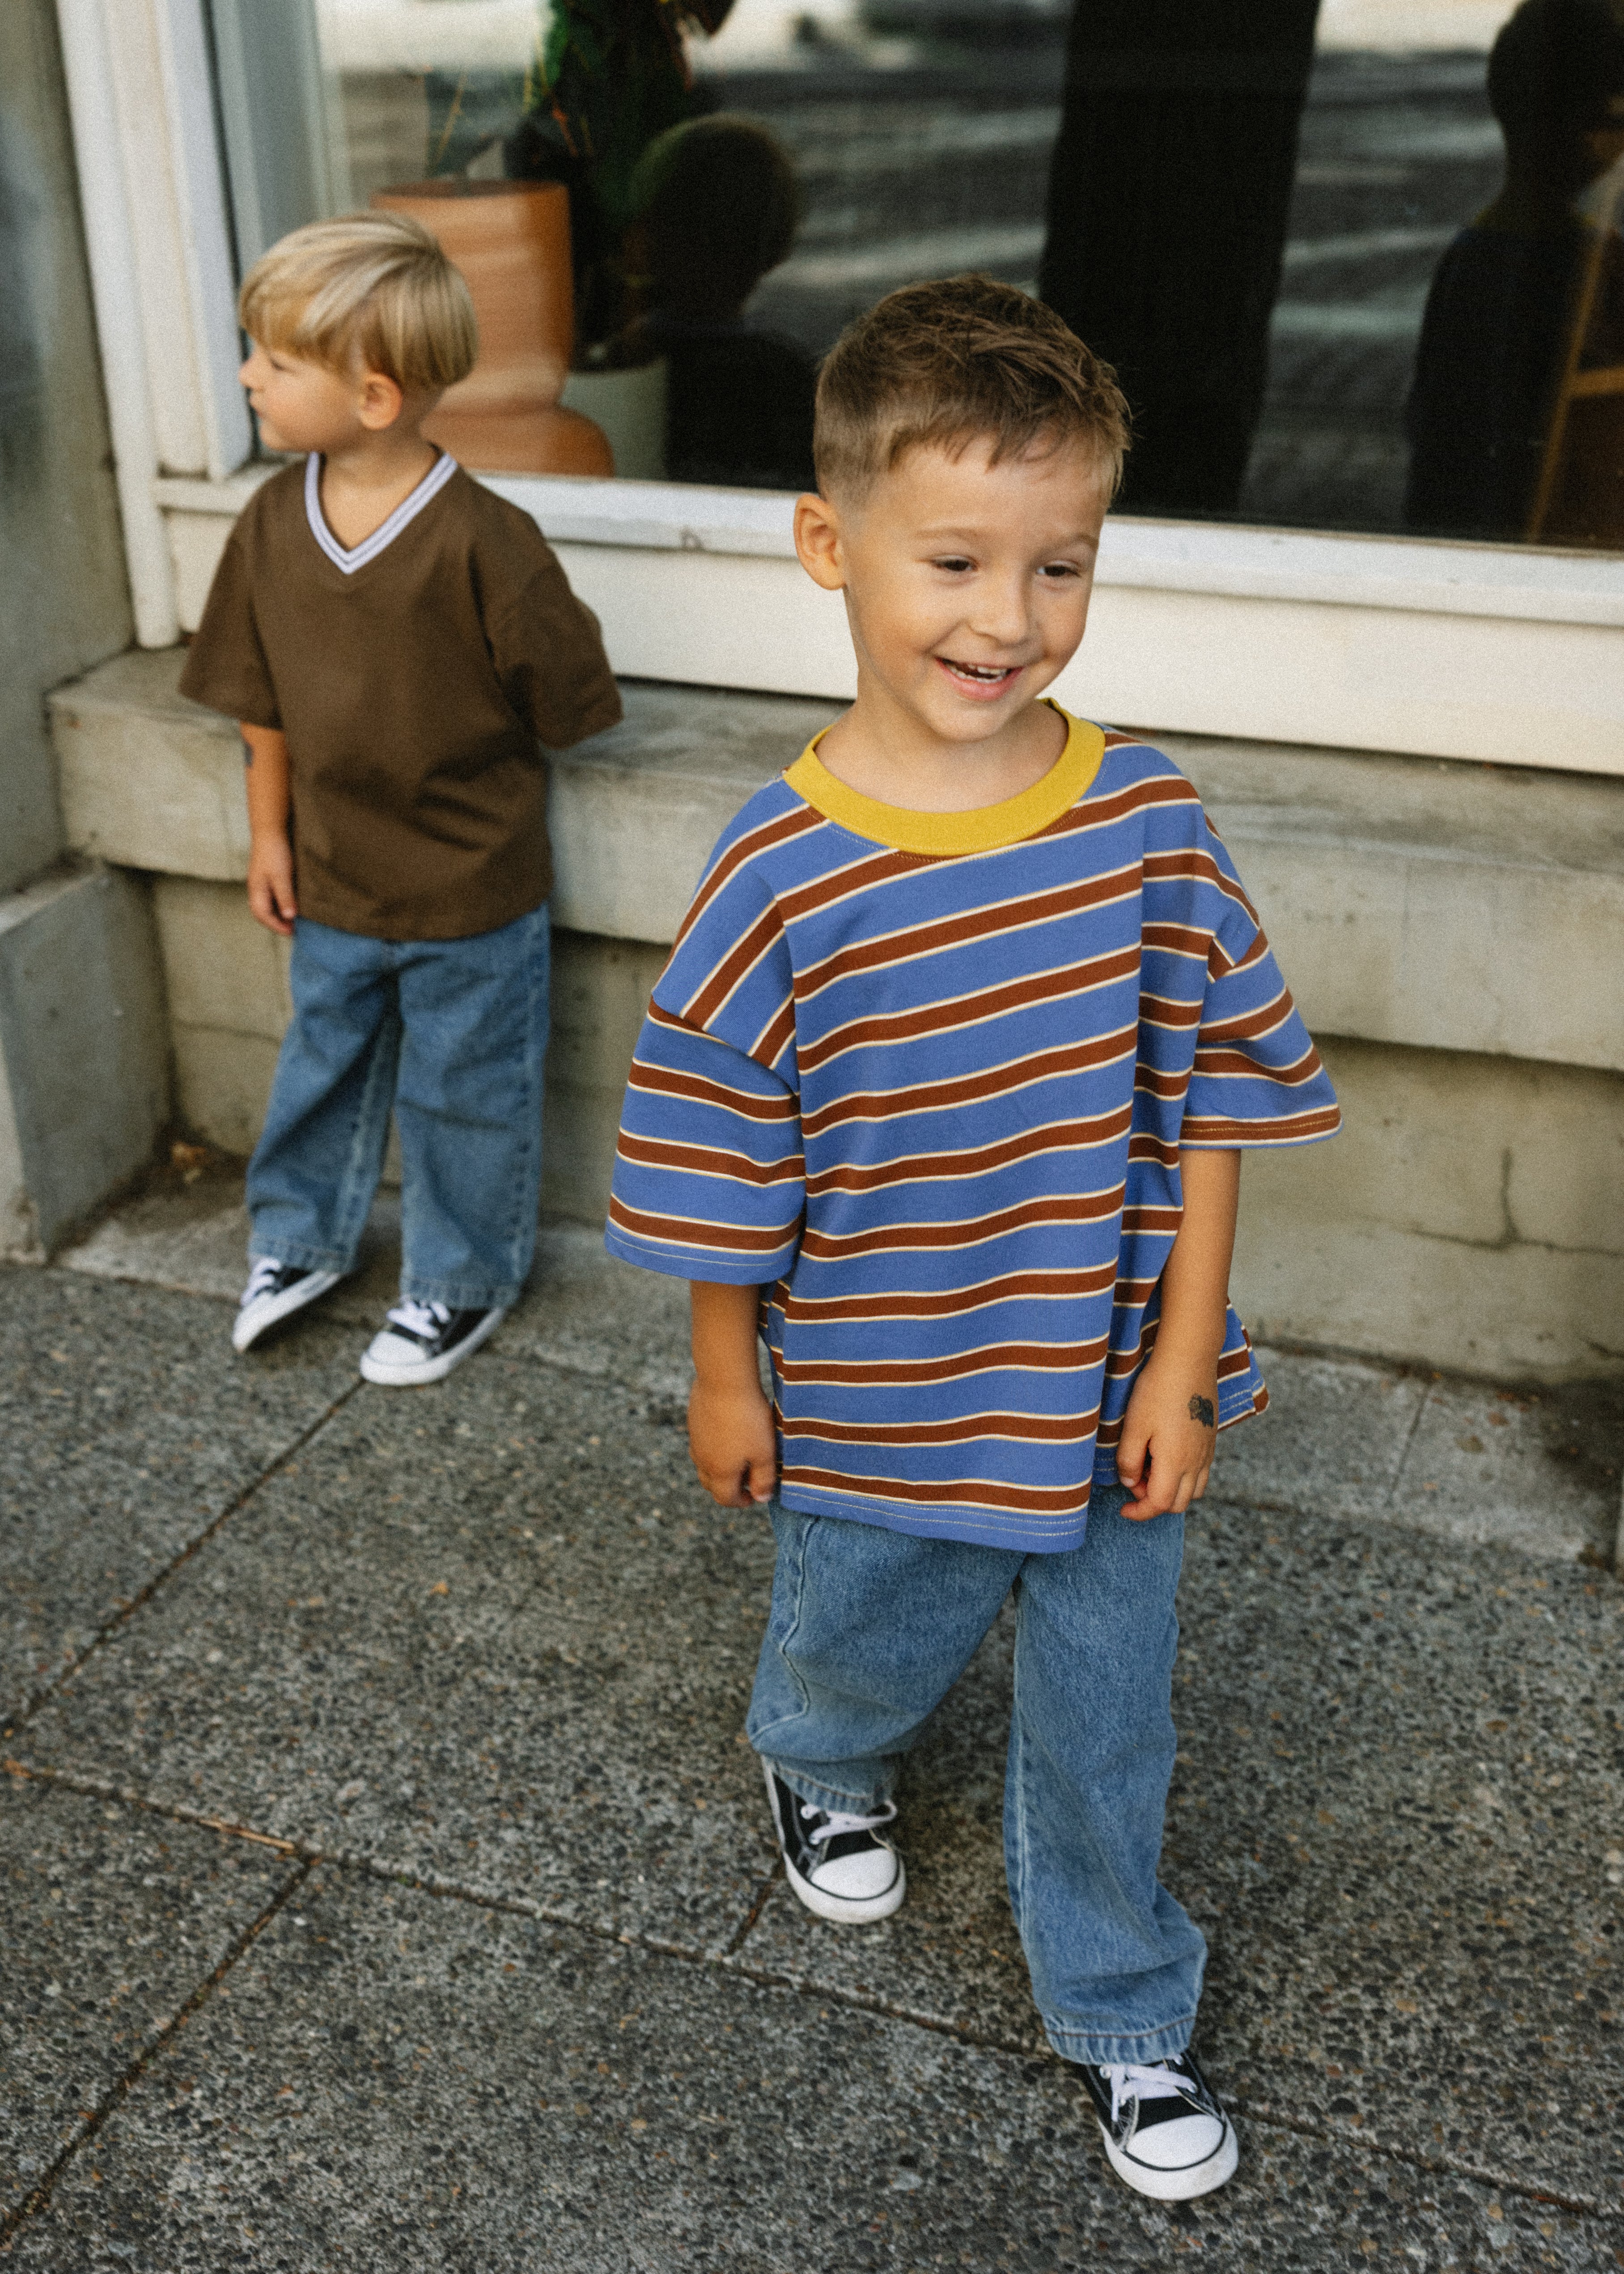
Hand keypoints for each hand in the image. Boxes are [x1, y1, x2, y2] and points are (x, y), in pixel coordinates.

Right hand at [247, 833, 296, 935]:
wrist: (271, 829)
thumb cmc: (274, 852)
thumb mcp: (281, 876)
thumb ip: (285, 896)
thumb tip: (289, 916)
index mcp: (256, 891)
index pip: (262, 915)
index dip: (277, 926)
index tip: (292, 932)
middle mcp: (258, 889)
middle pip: (265, 913)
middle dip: (278, 923)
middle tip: (296, 929)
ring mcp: (263, 883)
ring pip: (270, 905)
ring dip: (281, 914)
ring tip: (297, 920)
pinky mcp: (270, 877)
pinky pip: (275, 896)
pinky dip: (283, 903)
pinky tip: (295, 904)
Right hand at [688, 1378, 776, 1508]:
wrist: (723, 1381)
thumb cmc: (748, 1418)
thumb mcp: (764, 1452)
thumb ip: (764, 1479)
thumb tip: (761, 1499)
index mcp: (720, 1472)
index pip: (725, 1499)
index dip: (741, 1502)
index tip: (754, 1496)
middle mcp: (702, 1460)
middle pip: (711, 1485)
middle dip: (727, 1489)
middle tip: (746, 1481)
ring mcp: (695, 1440)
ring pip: (703, 1465)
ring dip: (719, 1469)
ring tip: (737, 1459)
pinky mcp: (694, 1422)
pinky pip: (701, 1445)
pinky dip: (713, 1450)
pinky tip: (728, 1435)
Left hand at [1115, 1345, 1218, 1519]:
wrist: (1189, 1360)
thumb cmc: (1157, 1391)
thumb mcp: (1133, 1426)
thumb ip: (1128, 1460)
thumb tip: (1129, 1483)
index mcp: (1175, 1462)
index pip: (1159, 1504)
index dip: (1139, 1512)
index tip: (1123, 1508)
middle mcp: (1196, 1462)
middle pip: (1178, 1503)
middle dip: (1153, 1501)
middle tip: (1133, 1479)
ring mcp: (1207, 1451)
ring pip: (1194, 1490)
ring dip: (1170, 1490)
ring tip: (1149, 1467)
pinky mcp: (1210, 1439)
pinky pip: (1201, 1472)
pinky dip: (1184, 1477)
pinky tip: (1165, 1454)